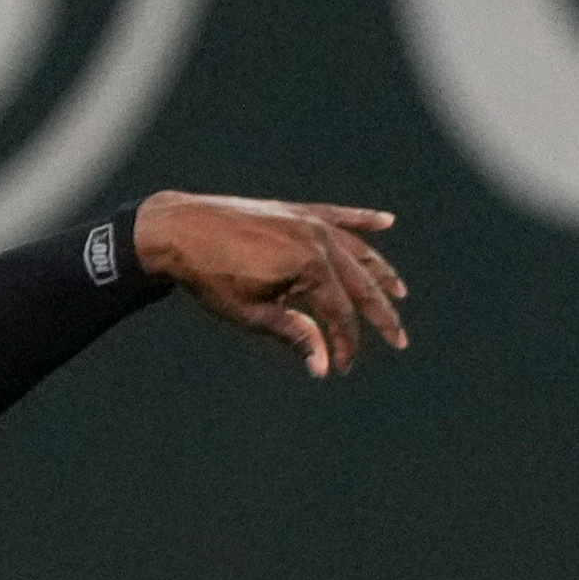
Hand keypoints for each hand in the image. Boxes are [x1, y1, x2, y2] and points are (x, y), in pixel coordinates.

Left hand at [134, 191, 408, 380]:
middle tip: (399, 341)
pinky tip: (386, 221)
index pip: (340, 314)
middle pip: (360, 284)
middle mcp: (317, 241)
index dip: (345, 344)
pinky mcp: (296, 211)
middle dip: (379, 315)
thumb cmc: (212, 278)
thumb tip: (323, 366)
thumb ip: (295, 334)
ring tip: (399, 293)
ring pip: (357, 250)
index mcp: (309, 267)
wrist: (179, 230)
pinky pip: (338, 215)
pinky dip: (362, 219)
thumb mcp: (252, 314)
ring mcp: (309, 222)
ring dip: (381, 273)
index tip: (341, 368)